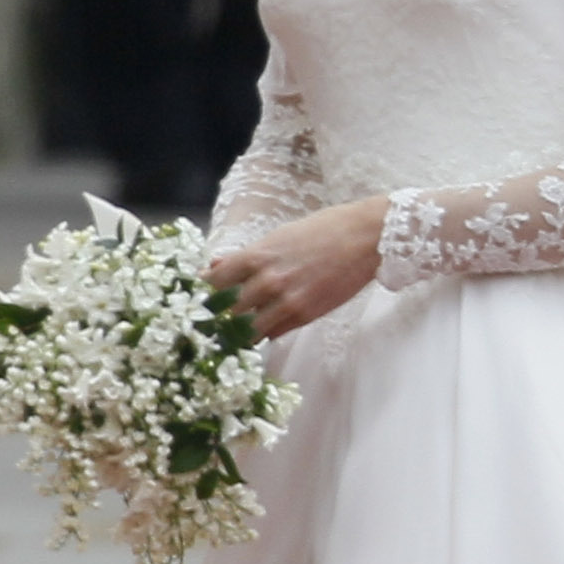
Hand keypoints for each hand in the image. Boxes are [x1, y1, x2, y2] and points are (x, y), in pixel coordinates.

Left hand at [207, 197, 389, 338]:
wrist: (366, 238)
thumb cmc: (323, 230)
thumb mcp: (278, 237)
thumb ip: (245, 256)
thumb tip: (214, 267)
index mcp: (255, 256)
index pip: (212, 283)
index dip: (201, 295)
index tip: (196, 301)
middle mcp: (267, 281)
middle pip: (226, 311)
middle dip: (216, 318)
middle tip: (209, 324)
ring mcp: (287, 301)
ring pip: (248, 329)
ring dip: (239, 332)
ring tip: (232, 333)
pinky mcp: (307, 315)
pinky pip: (274, 333)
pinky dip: (265, 332)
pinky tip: (263, 328)